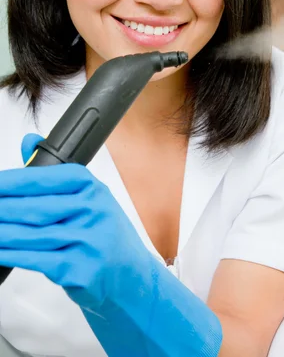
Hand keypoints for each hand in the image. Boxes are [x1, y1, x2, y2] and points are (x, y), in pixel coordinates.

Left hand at [0, 136, 150, 308]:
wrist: (133, 277)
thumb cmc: (108, 236)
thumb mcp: (92, 199)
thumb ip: (57, 173)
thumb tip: (29, 142)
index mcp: (94, 189)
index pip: (50, 177)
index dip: (16, 180)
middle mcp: (93, 212)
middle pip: (36, 208)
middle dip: (3, 208)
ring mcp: (88, 242)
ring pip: (32, 235)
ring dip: (2, 232)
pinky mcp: (79, 270)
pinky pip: (35, 260)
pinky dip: (10, 254)